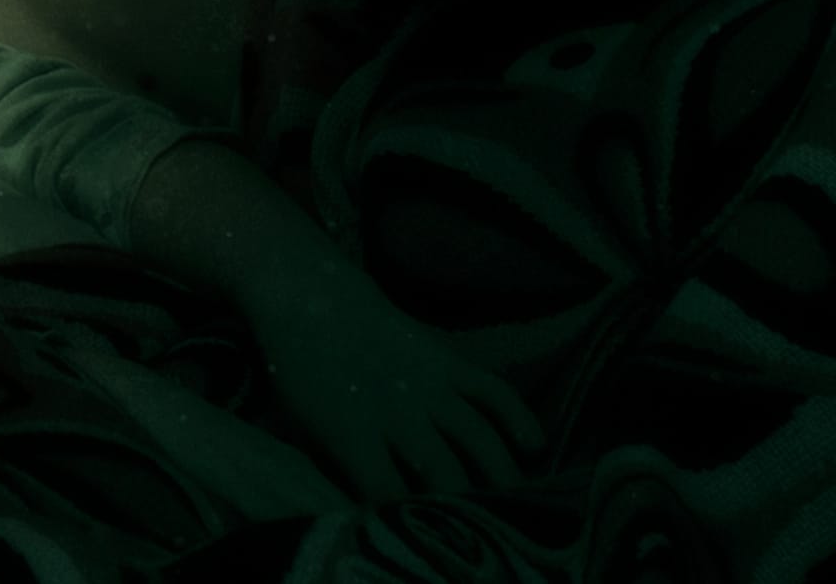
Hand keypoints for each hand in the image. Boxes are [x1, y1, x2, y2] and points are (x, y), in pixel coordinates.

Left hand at [249, 275, 545, 502]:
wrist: (310, 301)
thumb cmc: (301, 373)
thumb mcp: (303, 426)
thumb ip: (338, 466)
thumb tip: (371, 505)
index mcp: (349, 432)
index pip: (387, 491)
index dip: (407, 518)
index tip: (424, 533)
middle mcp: (394, 411)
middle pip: (443, 471)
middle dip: (464, 504)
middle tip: (481, 525)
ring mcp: (425, 383)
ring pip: (478, 436)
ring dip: (502, 473)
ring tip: (518, 501)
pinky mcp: (446, 358)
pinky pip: (493, 389)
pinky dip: (518, 417)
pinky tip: (533, 445)